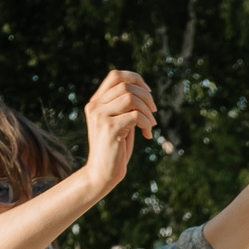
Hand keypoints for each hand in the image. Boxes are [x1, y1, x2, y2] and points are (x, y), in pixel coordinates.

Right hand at [80, 69, 157, 193]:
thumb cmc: (114, 149)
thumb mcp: (119, 122)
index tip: (149, 92)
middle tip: (154, 113)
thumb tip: (144, 91)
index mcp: (96, 102)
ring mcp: (100, 116)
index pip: (115, 75)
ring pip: (131, 97)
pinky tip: (147, 134)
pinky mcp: (109, 128)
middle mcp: (95, 106)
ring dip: (147, 111)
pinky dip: (146, 123)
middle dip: (146, 97)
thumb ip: (125, 106)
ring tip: (151, 125)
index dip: (135, 78)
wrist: (102, 174)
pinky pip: (135, 115)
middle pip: (126, 85)